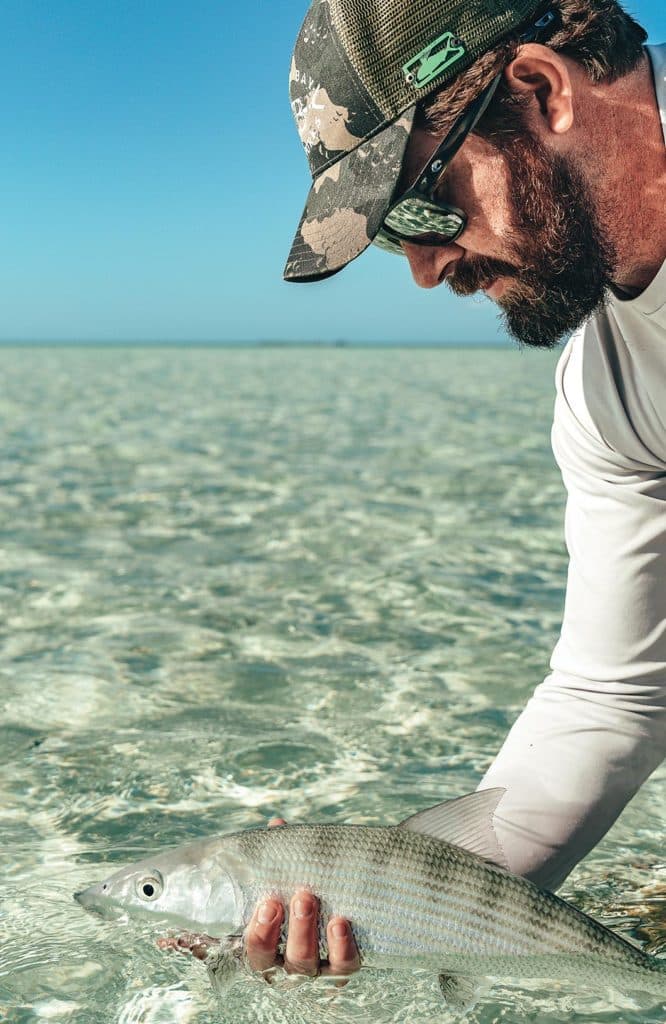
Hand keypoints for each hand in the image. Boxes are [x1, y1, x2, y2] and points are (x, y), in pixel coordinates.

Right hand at [245, 817, 360, 982]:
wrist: (350, 903)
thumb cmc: (307, 890)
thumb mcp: (292, 875)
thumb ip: (282, 855)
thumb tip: (277, 825)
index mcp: (268, 946)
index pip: (254, 951)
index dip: (258, 933)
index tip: (268, 903)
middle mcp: (287, 965)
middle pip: (277, 960)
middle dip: (285, 930)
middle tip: (299, 896)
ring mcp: (316, 969)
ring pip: (305, 963)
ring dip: (306, 933)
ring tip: (311, 900)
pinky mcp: (344, 967)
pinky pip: (343, 966)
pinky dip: (342, 947)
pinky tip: (341, 923)